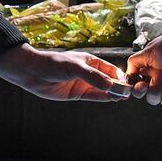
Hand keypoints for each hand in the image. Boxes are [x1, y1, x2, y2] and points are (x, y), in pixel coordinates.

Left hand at [0, 44, 125, 101]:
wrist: (32, 73)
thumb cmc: (53, 63)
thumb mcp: (74, 67)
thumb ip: (92, 77)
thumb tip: (109, 86)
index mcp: (90, 61)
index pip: (110, 69)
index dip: (120, 76)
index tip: (128, 83)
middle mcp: (88, 72)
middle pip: (108, 80)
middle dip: (118, 86)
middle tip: (129, 93)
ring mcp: (83, 83)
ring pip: (102, 89)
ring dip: (112, 93)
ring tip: (123, 97)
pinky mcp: (77, 94)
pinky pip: (93, 96)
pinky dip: (103, 98)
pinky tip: (111, 99)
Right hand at [126, 13, 161, 107]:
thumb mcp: (148, 51)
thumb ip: (134, 63)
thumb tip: (126, 76)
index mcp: (150, 72)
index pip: (139, 90)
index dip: (139, 91)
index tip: (142, 85)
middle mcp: (161, 81)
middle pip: (151, 99)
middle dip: (155, 90)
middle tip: (161, 76)